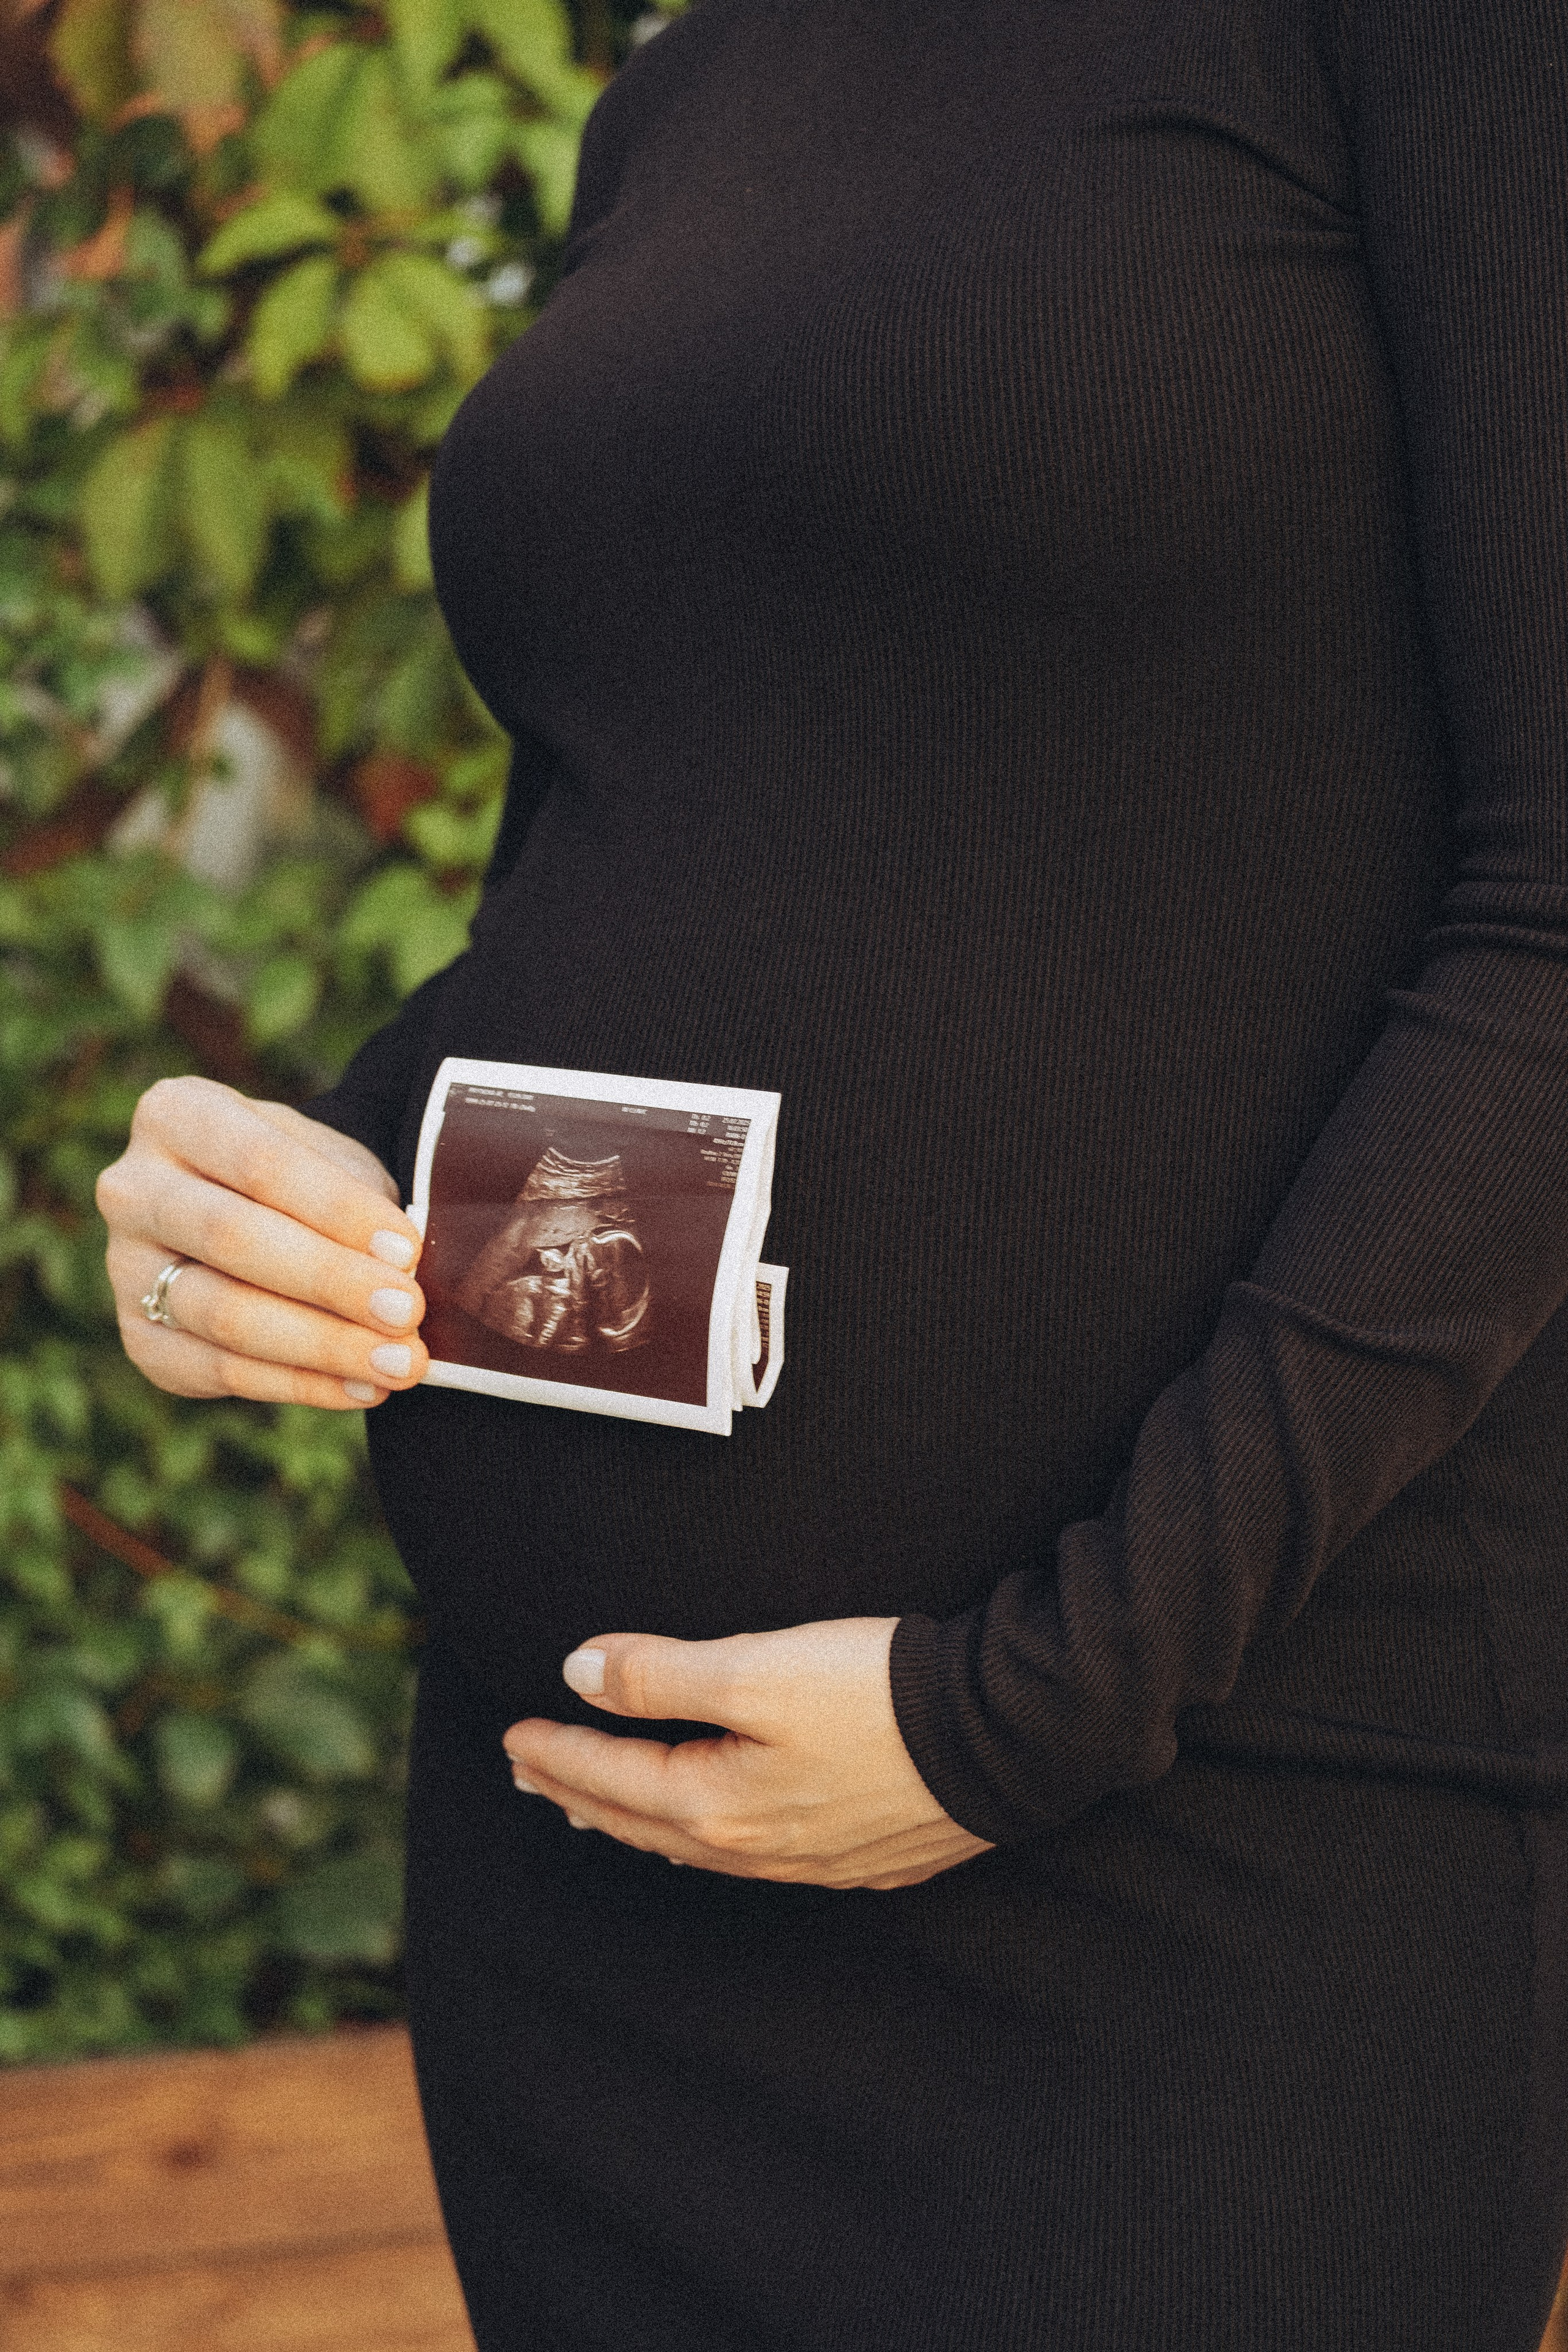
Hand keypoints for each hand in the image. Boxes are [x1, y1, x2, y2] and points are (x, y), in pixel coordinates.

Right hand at [97, 1076, 427, 1410]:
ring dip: (322, 1345)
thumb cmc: (304, 1178)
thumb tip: (403, 1273)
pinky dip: (300, 1385)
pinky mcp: (140, 1339)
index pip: (260, 1163)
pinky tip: (362, 1388)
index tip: (407, 1250)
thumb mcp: (332, 1160)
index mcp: (177, 1115)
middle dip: (330, 1281)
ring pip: (223, 1314)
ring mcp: (125, 1268)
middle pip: (232, 1238)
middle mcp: (133, 1188)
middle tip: (406, 1313)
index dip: (337, 1209)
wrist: (258, 1214)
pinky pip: (219, 1371)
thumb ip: (359, 1204)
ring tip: (399, 1363)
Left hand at [502, 1617, 993, 1890]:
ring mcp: (811, 1858)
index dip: (558, 1752)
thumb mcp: (756, 1669)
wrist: (1002, 1734)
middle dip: (580, 1794)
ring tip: (598, 1805)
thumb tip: (579, 1674)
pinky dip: (704, 1836)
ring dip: (637, 1820)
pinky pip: (751, 1854)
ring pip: (695, 1845)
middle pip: (643, 1822)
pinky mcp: (861, 1851)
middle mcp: (758, 1847)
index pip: (613, 1779)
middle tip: (532, 1773)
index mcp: (720, 1804)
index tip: (514, 1733)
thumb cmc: (879, 1696)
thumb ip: (660, 1675)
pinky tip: (710, 1826)